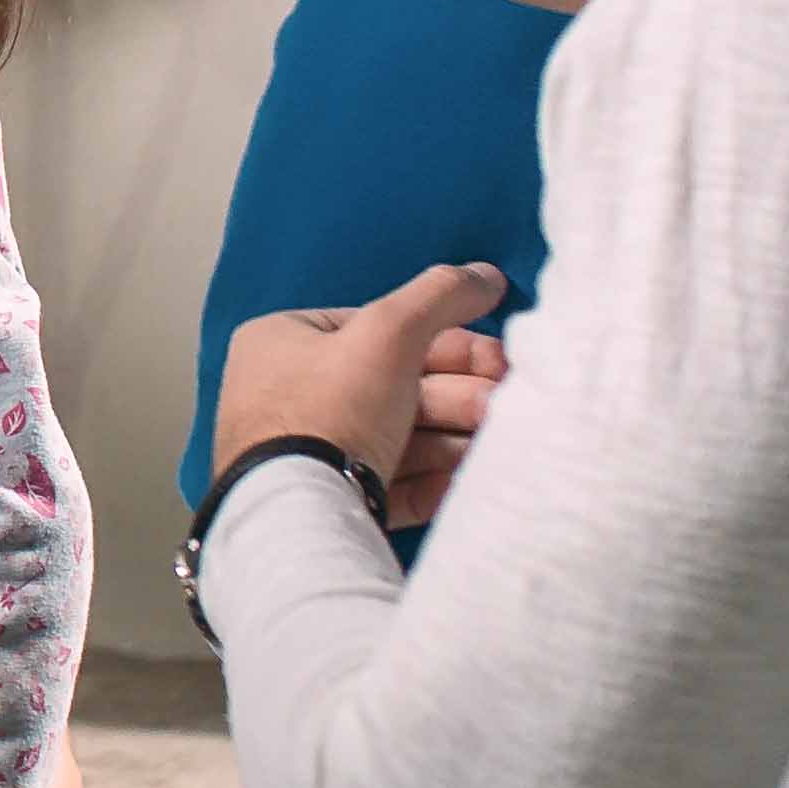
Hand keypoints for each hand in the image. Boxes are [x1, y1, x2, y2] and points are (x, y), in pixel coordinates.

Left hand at [217, 264, 504, 492]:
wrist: (304, 513)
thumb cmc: (333, 409)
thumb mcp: (390, 332)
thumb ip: (441, 296)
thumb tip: (486, 275)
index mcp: (284, 343)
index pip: (379, 332)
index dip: (447, 343)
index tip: (497, 358)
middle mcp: (289, 396)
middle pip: (396, 387)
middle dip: (459, 394)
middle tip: (504, 399)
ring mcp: (308, 456)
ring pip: (400, 437)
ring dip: (456, 435)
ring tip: (496, 438)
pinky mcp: (330, 505)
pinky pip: (391, 484)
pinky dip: (435, 479)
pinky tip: (470, 475)